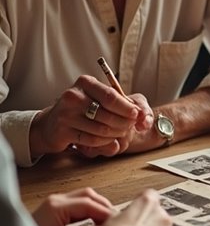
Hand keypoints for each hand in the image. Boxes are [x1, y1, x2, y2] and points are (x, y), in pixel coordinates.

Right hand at [29, 76, 153, 159]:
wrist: (51, 124)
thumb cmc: (82, 109)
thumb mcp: (99, 98)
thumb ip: (122, 103)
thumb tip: (141, 115)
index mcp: (85, 82)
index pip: (110, 96)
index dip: (127, 107)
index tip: (136, 115)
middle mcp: (73, 96)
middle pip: (108, 114)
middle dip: (124, 123)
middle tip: (130, 127)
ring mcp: (66, 114)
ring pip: (102, 129)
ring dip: (116, 134)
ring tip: (120, 133)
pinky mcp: (63, 131)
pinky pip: (92, 140)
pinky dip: (104, 142)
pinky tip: (108, 139)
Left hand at [32, 187, 114, 225]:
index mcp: (56, 206)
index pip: (87, 204)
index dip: (104, 212)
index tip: (116, 221)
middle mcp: (56, 200)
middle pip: (87, 195)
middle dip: (103, 206)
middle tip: (116, 219)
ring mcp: (56, 203)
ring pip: (84, 197)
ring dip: (97, 206)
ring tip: (108, 220)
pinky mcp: (56, 208)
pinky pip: (78, 203)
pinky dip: (90, 210)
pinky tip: (95, 221)